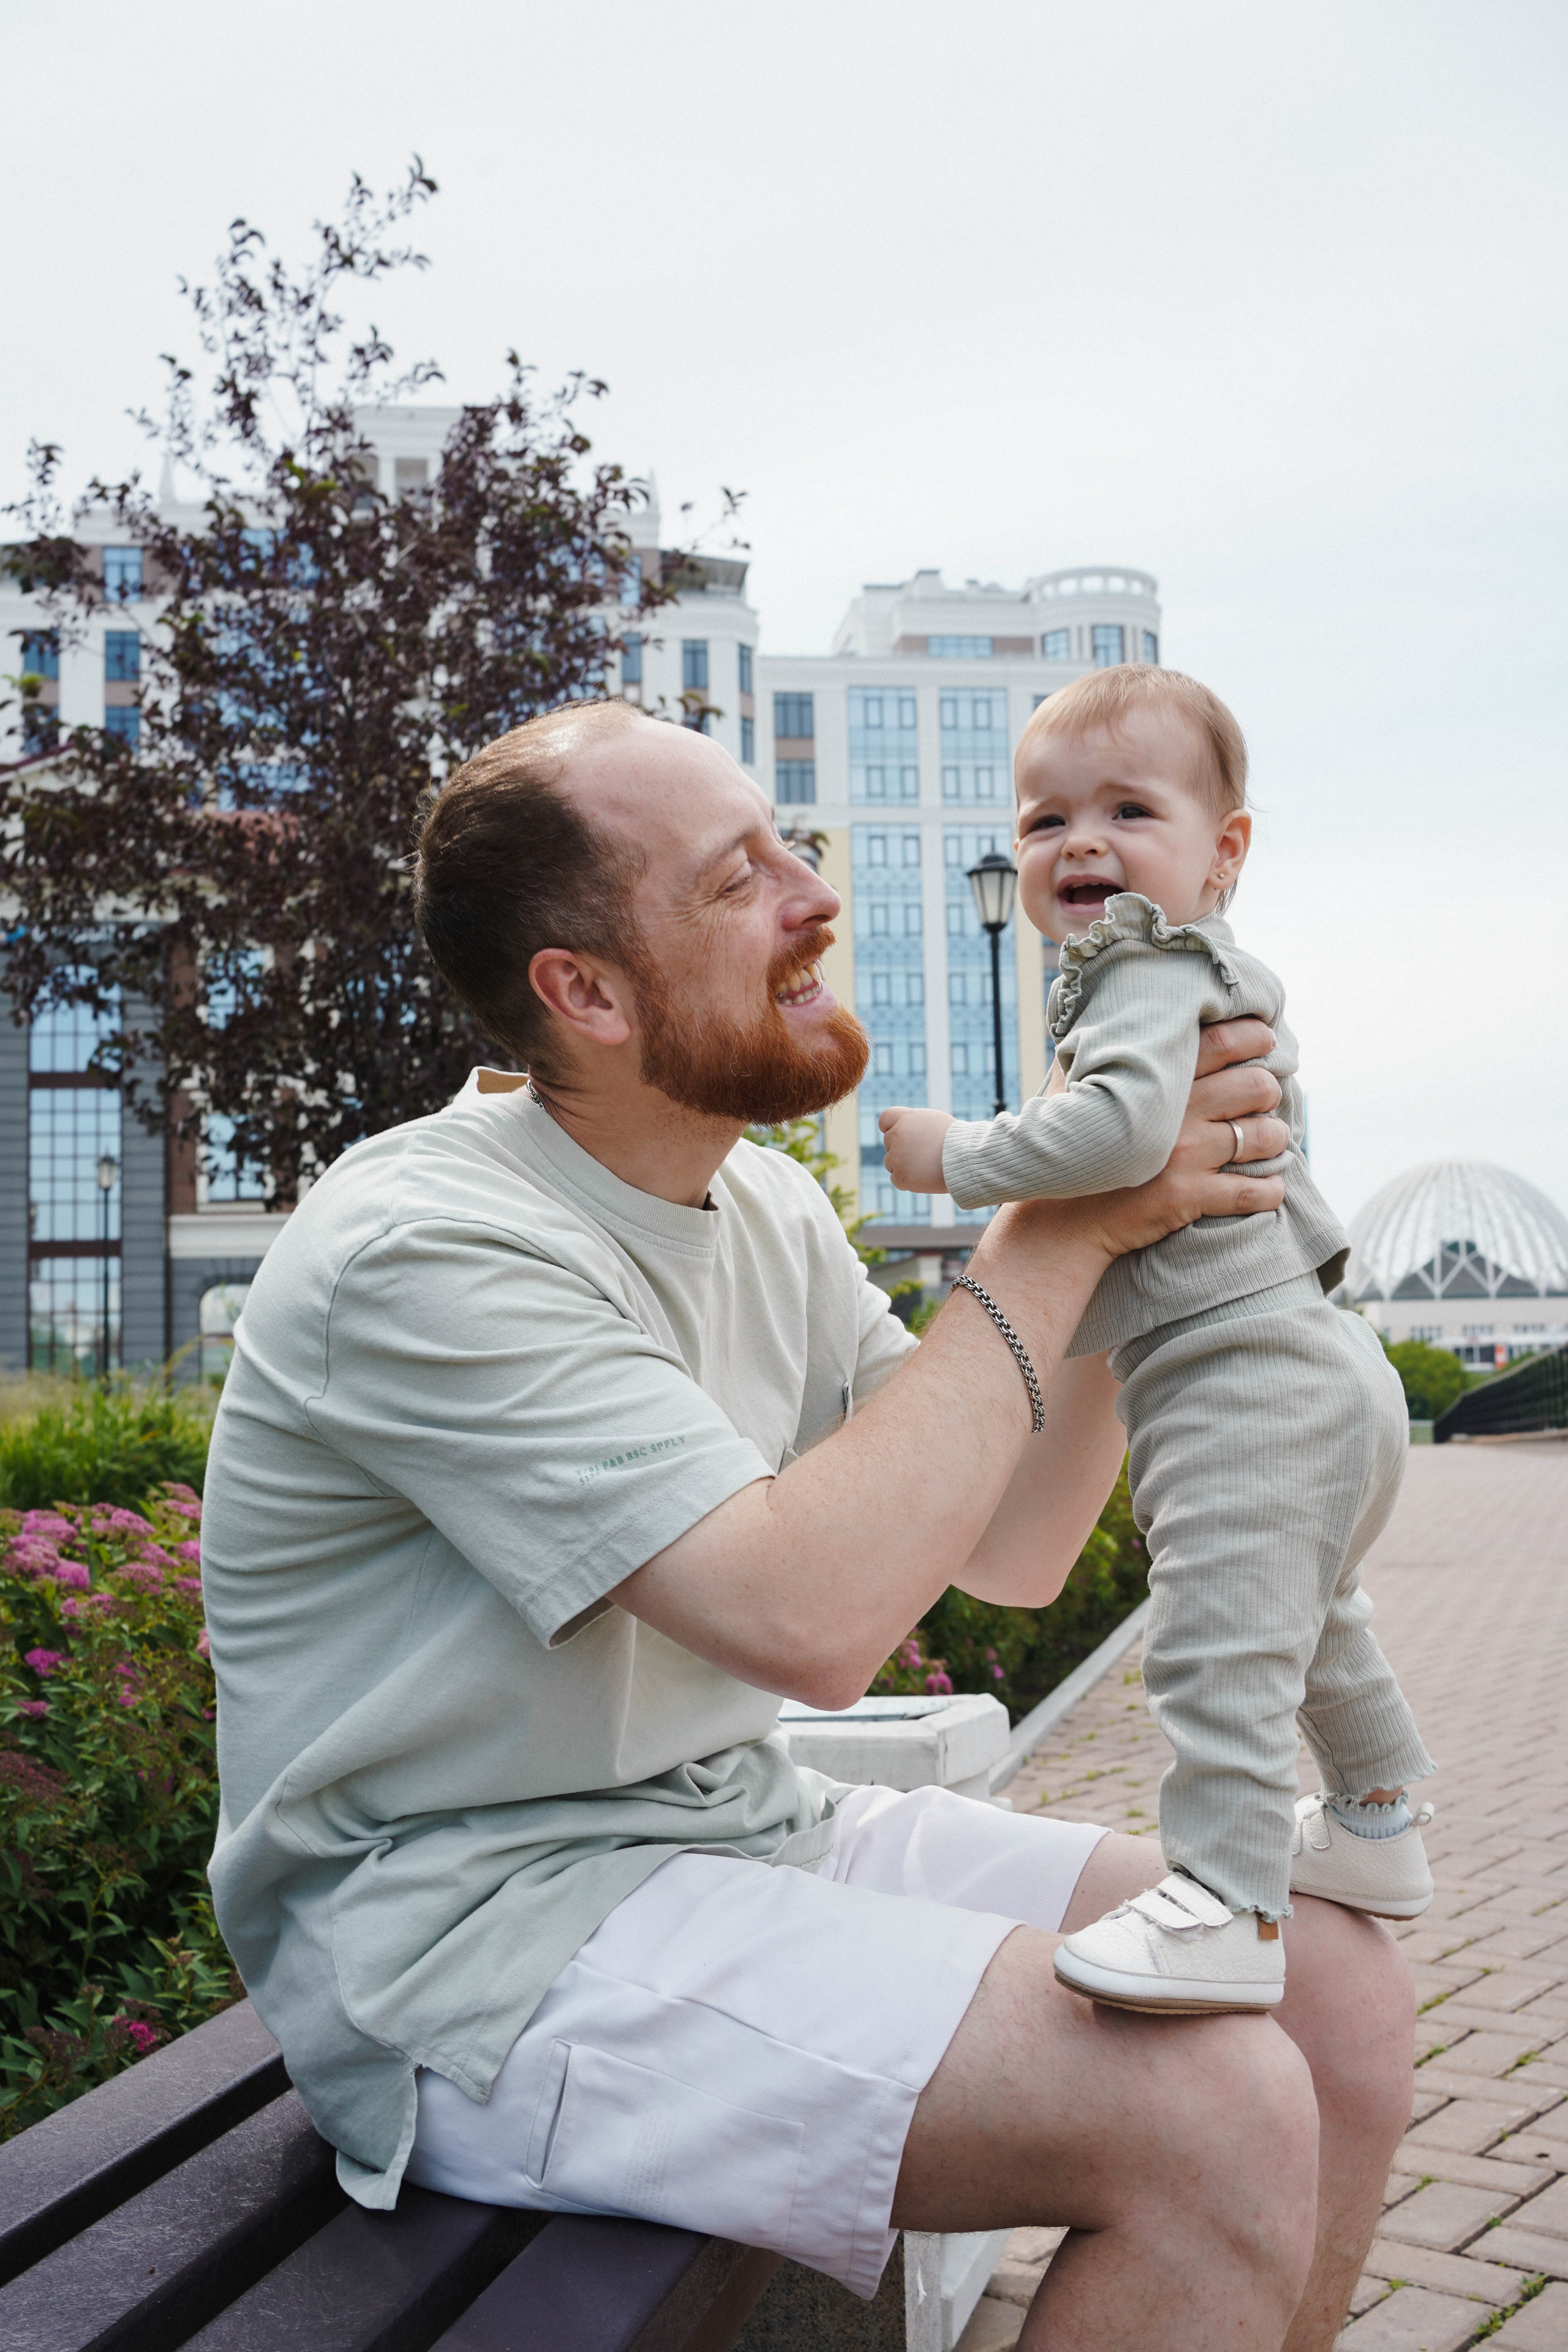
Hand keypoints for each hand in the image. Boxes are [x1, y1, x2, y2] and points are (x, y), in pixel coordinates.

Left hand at [879, 1105, 953, 1192]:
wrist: (967, 1158)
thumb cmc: (957, 1140)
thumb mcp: (935, 1121)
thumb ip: (914, 1124)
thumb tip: (903, 1130)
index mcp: (906, 1119)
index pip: (885, 1120)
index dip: (891, 1128)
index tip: (901, 1135)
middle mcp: (898, 1135)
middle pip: (888, 1143)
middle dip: (901, 1149)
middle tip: (924, 1154)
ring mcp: (897, 1157)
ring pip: (890, 1163)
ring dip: (904, 1166)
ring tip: (927, 1166)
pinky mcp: (901, 1176)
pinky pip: (896, 1180)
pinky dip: (908, 1181)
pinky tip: (924, 1177)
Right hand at [1083, 1015, 1289, 1255]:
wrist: (1056, 1219)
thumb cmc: (1063, 1147)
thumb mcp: (1069, 1088)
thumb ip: (1092, 1052)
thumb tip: (1100, 1017)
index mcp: (1153, 1079)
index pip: (1221, 1042)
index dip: (1254, 1037)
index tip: (1266, 1040)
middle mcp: (1175, 1114)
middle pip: (1255, 1087)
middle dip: (1269, 1092)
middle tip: (1263, 1100)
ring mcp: (1184, 1156)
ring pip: (1263, 1137)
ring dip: (1276, 1139)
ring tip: (1269, 1143)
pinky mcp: (1188, 1197)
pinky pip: (1252, 1192)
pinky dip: (1270, 1190)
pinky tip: (1268, 1188)